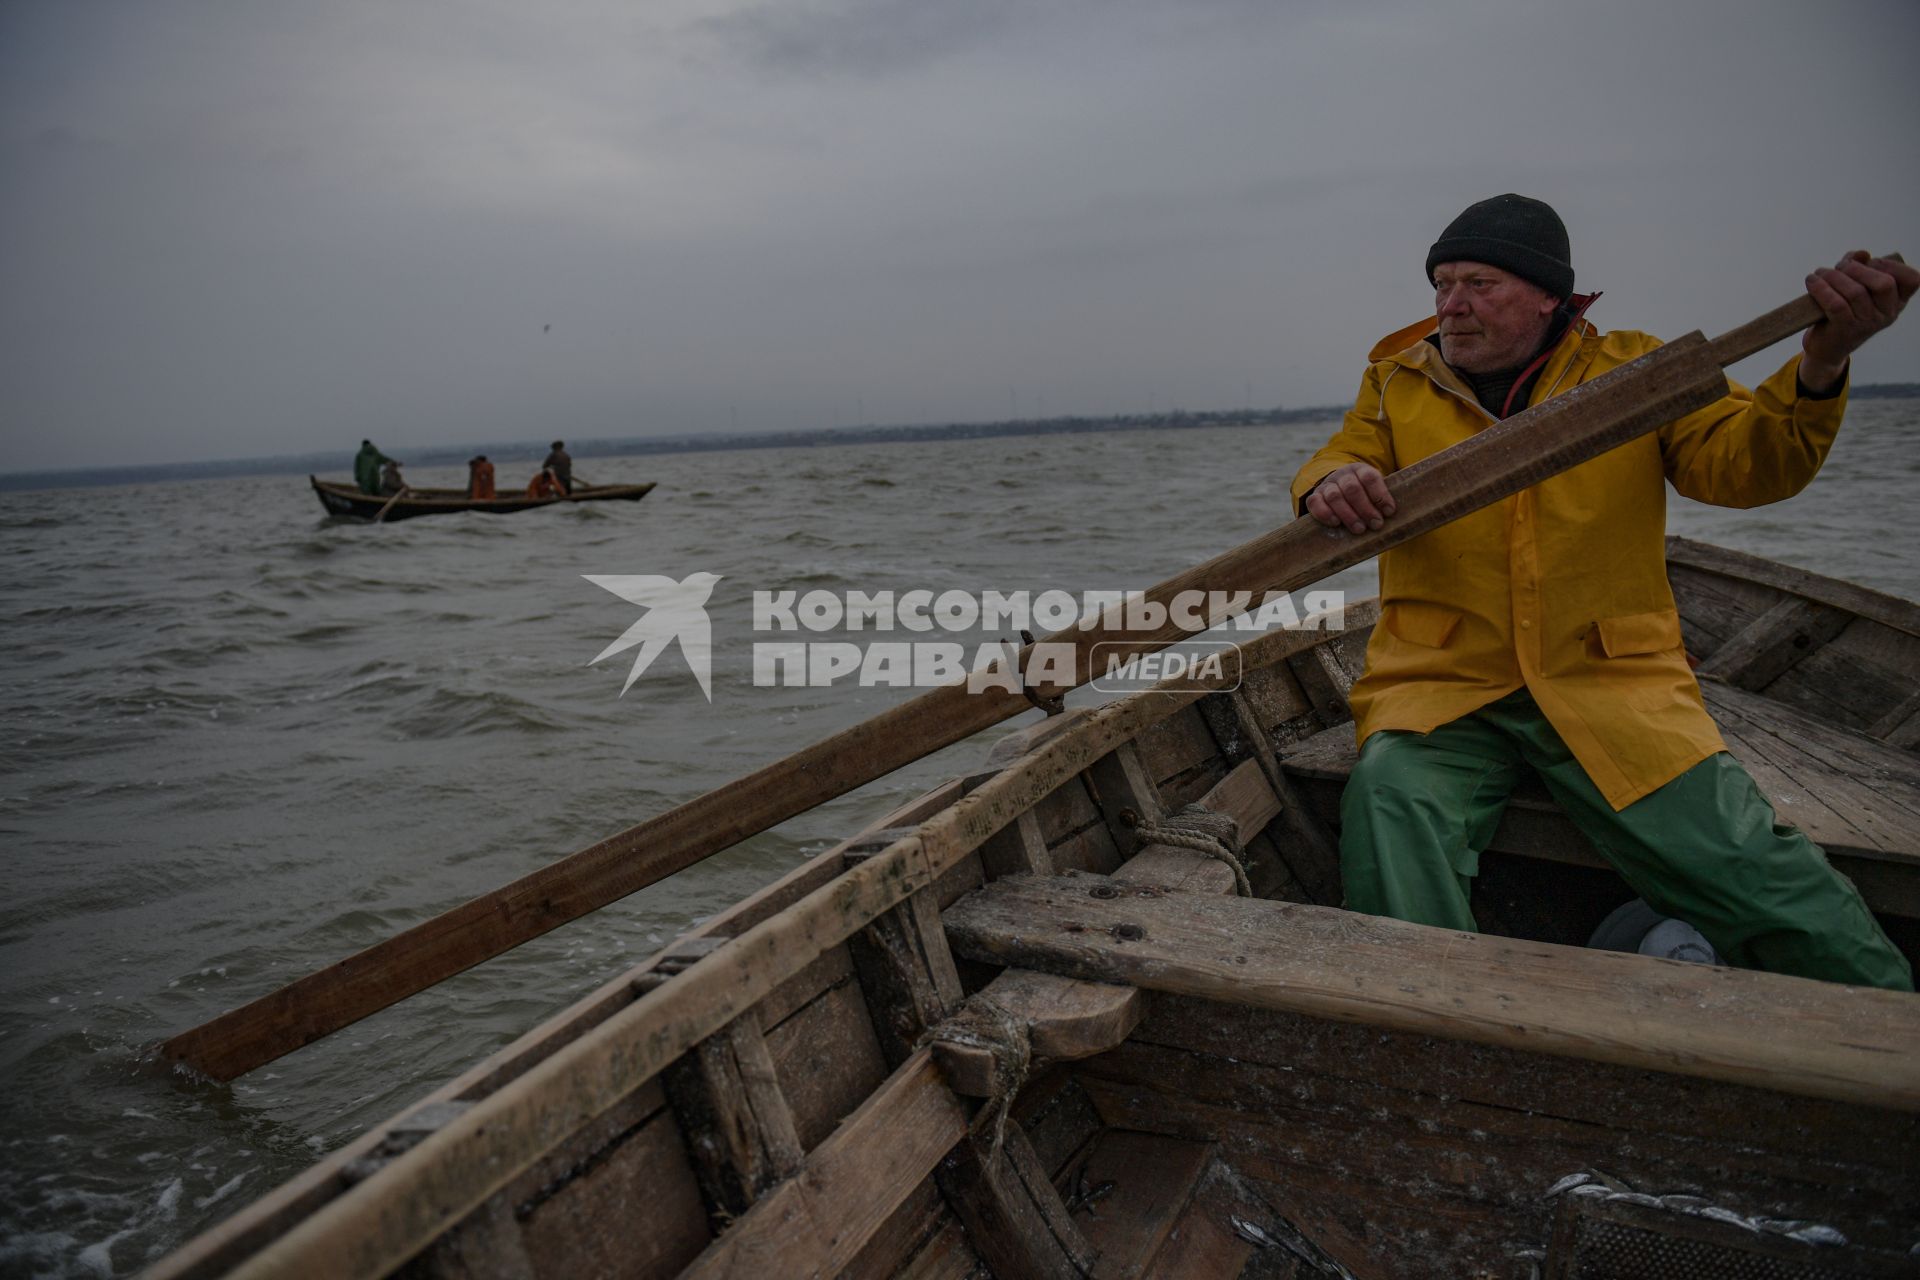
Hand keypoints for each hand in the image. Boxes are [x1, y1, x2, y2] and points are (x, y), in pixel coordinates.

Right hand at [1305, 463, 1394, 532]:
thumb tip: (1392, 514)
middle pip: (1352, 489)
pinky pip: (1315, 502)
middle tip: (1376, 524)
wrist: (1339, 489)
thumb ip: (1382, 499)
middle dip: (1365, 508)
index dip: (1380, 494)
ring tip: (1359, 529)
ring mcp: (1327, 485)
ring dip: (1348, 515)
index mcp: (1360, 470)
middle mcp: (1343, 475)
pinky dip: (1325, 513)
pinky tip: (1336, 523)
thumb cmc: (1364, 496)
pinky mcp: (1315, 496)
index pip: (1369, 477)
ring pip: (1334, 496)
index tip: (1389, 511)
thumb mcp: (1374, 492)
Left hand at [1800, 251, 1918, 392]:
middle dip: (1858, 269)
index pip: (1912, 280)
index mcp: (1897, 301)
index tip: (1870, 261)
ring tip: (1820, 273)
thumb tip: (1861, 254)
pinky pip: (1836, 304)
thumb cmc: (1843, 311)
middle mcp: (1887, 313)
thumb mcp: (1856, 286)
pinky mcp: (1846, 329)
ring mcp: (1868, 323)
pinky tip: (1812, 281)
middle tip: (1839, 267)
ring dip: (1834, 276)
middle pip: (1884, 283)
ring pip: (1856, 292)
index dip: (1891, 265)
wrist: (1826, 347)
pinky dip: (1821, 288)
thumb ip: (1860, 265)